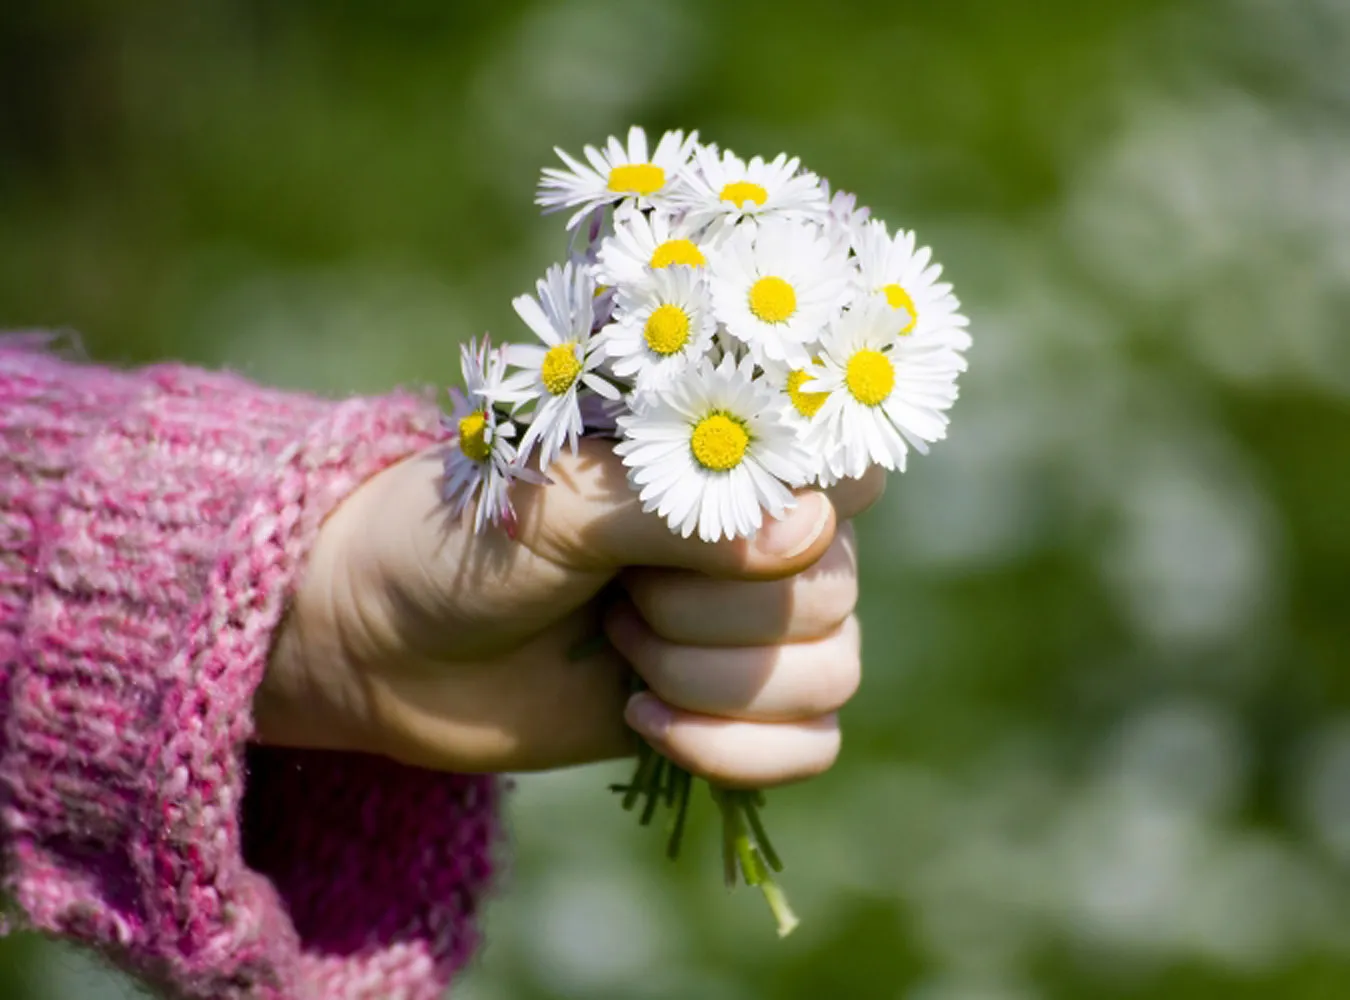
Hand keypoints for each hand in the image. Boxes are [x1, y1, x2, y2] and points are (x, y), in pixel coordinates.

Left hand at [256, 437, 882, 786]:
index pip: (847, 470)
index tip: (712, 530)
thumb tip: (809, 531)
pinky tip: (640, 718)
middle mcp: (760, 539)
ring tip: (620, 648)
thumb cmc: (464, 545)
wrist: (392, 650)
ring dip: (712, 679)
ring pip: (831, 672)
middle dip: (709, 612)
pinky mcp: (735, 709)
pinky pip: (812, 746)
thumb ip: (675, 510)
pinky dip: (733, 748)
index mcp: (724, 458)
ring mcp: (753, 627)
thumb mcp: (555, 507)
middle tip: (616, 596)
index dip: (806, 506)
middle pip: (832, 589)